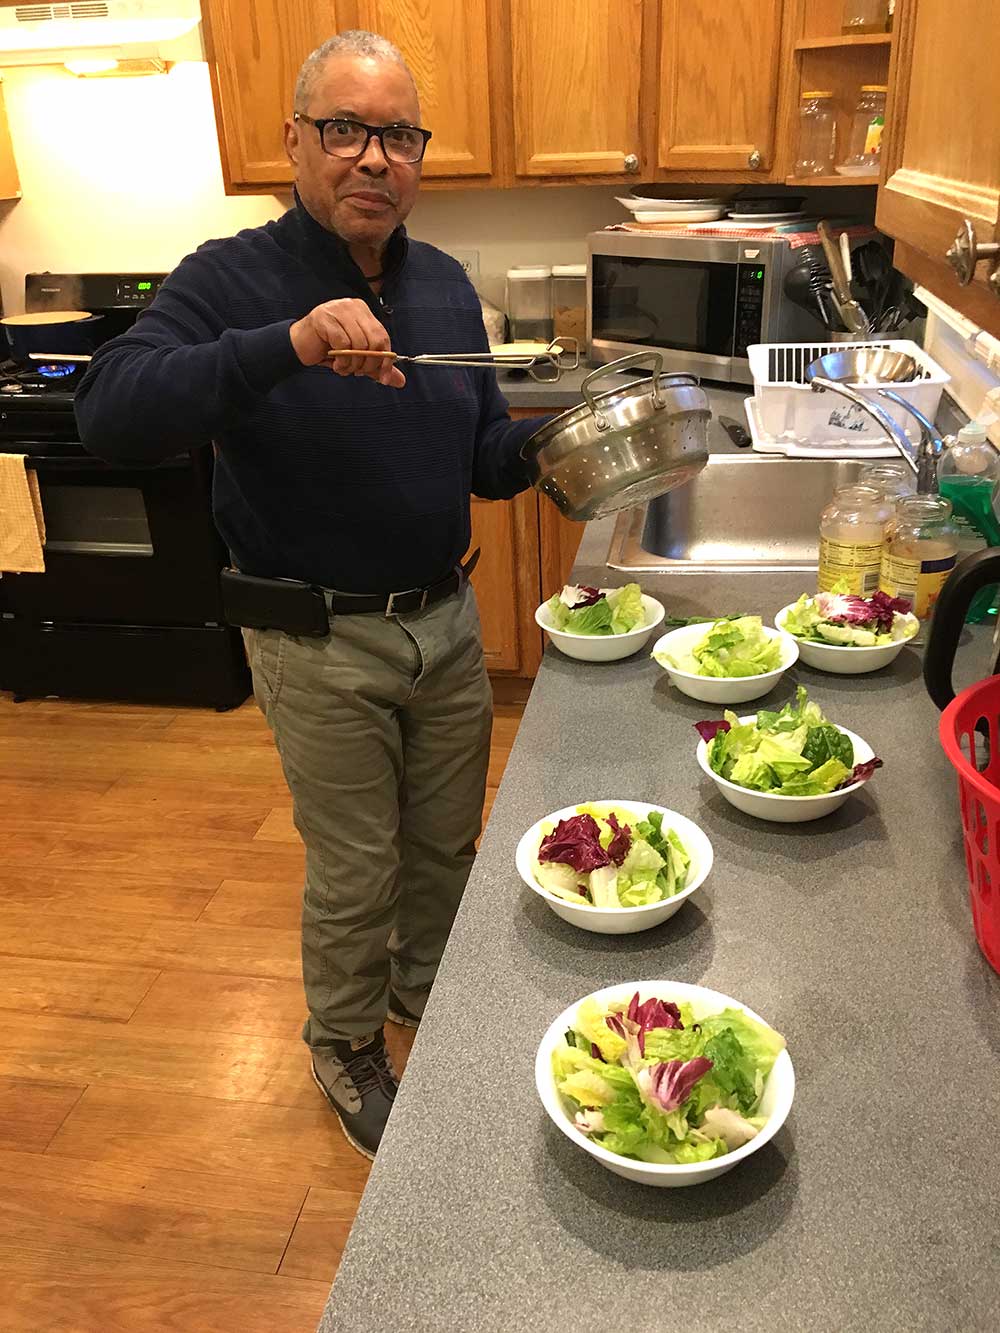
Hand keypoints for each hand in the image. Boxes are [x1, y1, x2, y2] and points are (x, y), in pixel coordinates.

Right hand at [289, 298, 404, 387]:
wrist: (299, 346)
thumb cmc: (328, 348)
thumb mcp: (357, 358)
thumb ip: (377, 366)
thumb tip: (400, 381)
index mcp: (363, 311)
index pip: (383, 336)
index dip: (386, 360)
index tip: (383, 379)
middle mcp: (352, 306)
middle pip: (374, 340)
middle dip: (369, 364)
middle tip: (358, 372)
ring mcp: (337, 310)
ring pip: (359, 344)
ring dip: (353, 365)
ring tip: (344, 368)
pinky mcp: (324, 318)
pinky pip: (343, 345)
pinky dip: (342, 362)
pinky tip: (336, 364)